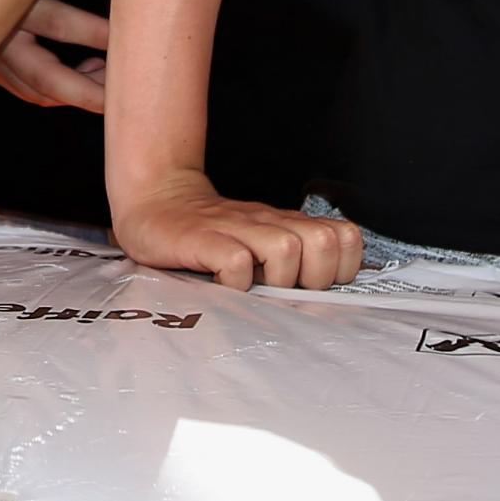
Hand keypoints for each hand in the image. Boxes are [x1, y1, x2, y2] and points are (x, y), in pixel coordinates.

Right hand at [0, 0, 112, 110]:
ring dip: (76, 94)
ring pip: (37, 91)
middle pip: (44, 76)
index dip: (91, 32)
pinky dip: (59, 93)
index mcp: (5, 3)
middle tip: (119, 93)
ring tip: (110, 79)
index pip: (55, 23)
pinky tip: (86, 73)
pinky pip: (28, 91)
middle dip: (86, 90)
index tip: (123, 37)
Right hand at [111, 170, 361, 290]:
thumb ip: (287, 260)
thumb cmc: (208, 234)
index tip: (315, 287)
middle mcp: (268, 223)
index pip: (345, 237)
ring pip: (287, 249)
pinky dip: (235, 283)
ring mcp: (237, 229)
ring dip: (277, 280)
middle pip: (324, 243)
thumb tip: (325, 299)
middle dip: (313, 278)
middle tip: (286, 291)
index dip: (341, 268)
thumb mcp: (256, 242)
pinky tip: (223, 286)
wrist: (155, 201)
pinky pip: (236, 263)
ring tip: (255, 290)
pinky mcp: (204, 239)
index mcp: (285, 225)